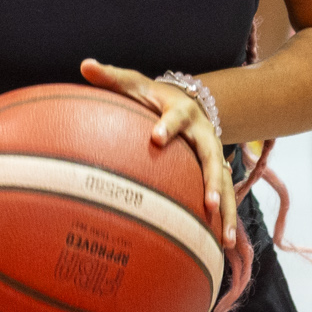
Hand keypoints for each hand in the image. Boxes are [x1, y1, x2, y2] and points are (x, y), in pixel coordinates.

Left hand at [80, 58, 238, 250]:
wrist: (188, 102)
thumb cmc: (152, 96)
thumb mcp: (135, 83)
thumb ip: (111, 77)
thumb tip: (85, 64)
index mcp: (182, 112)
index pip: (176, 117)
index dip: (168, 126)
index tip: (156, 137)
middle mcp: (204, 135)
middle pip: (212, 158)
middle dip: (212, 180)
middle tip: (207, 201)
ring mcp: (214, 156)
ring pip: (225, 184)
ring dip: (226, 209)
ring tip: (225, 238)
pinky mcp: (216, 174)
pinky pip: (225, 198)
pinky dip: (226, 220)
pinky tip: (224, 247)